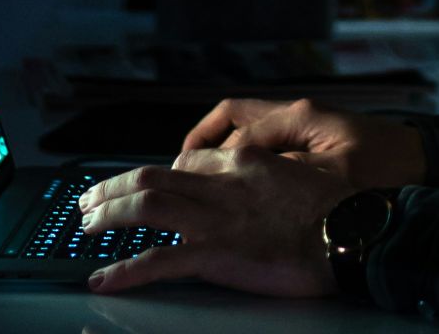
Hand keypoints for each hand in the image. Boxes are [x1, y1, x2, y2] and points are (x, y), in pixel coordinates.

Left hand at [77, 146, 354, 296]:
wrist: (353, 233)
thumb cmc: (340, 210)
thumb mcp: (305, 174)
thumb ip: (273, 173)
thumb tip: (261, 184)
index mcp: (246, 162)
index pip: (190, 159)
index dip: (162, 172)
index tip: (148, 184)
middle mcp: (223, 184)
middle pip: (151, 176)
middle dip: (113, 186)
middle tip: (90, 200)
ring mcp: (216, 219)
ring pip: (145, 206)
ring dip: (107, 215)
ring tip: (85, 227)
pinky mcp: (216, 254)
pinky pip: (159, 261)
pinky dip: (125, 271)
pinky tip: (104, 279)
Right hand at [182, 97, 426, 188]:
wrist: (425, 158)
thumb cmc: (389, 165)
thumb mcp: (340, 173)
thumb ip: (294, 172)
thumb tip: (253, 174)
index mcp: (300, 116)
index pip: (241, 135)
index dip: (214, 160)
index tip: (194, 183)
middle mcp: (296, 113)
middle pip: (233, 117)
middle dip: (203, 140)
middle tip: (182, 171)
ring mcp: (302, 124)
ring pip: (246, 127)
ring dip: (220, 146)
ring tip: (200, 176)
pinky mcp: (310, 138)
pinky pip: (264, 140)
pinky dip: (242, 154)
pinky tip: (237, 180)